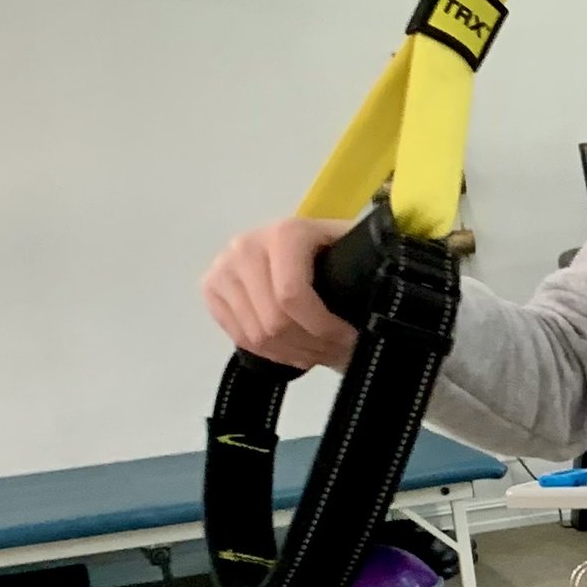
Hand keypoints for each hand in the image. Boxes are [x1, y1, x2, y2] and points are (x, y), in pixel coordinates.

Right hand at [202, 215, 357, 370]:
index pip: (292, 296)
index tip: (350, 340)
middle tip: (336, 353)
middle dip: (311, 346)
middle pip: (273, 321)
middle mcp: (245, 246)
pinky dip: (270, 353)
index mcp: (284, 233)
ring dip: (293, 353)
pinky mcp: (210, 289)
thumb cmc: (334, 246)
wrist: (301, 239)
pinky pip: (238, 337)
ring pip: (255, 336)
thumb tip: (376, 318)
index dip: (323, 328)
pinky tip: (294, 350)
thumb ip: (364, 272)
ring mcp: (223, 268)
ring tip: (318, 353)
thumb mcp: (353, 250)